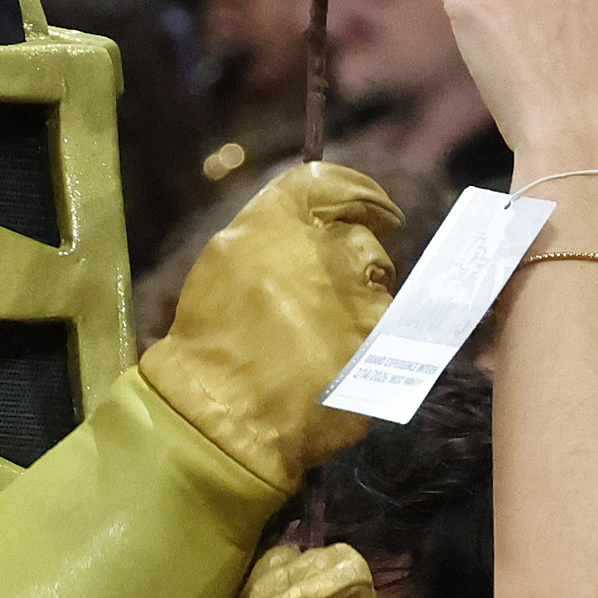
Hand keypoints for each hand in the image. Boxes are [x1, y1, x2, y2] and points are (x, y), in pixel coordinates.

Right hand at [137, 160, 400, 489]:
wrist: (223, 410)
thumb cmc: (213, 333)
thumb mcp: (228, 256)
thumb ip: (276, 225)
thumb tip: (316, 218)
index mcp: (289, 219)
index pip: (342, 187)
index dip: (364, 197)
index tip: (378, 211)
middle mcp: (338, 249)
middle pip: (363, 244)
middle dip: (350, 266)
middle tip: (320, 296)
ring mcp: (368, 301)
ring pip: (377, 293)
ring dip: (357, 309)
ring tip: (317, 340)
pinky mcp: (383, 349)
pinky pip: (383, 338)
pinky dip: (362, 347)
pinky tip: (331, 365)